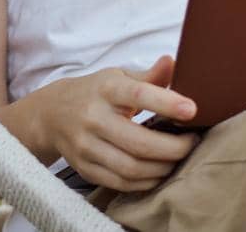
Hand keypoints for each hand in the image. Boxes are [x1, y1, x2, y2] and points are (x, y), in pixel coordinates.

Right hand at [41, 54, 201, 193]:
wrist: (52, 114)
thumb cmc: (95, 93)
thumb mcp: (119, 76)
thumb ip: (148, 76)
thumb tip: (173, 63)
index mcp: (107, 90)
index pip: (138, 95)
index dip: (167, 103)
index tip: (192, 110)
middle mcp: (94, 118)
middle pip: (139, 143)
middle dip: (174, 147)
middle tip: (193, 141)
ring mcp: (87, 147)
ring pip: (131, 168)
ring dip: (163, 167)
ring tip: (180, 157)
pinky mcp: (85, 168)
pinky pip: (121, 183)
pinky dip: (146, 181)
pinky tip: (159, 171)